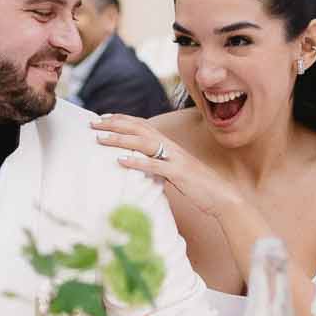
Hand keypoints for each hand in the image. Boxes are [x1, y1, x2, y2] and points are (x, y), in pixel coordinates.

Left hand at [92, 115, 236, 220]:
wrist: (222, 197)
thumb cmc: (197, 186)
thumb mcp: (175, 171)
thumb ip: (158, 164)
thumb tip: (140, 163)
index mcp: (170, 144)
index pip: (142, 125)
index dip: (122, 119)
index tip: (102, 118)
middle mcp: (171, 147)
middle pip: (139, 128)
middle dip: (114, 124)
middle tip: (92, 124)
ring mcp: (175, 159)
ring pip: (144, 143)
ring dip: (120, 139)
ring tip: (100, 139)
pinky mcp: (178, 173)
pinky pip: (154, 166)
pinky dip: (136, 162)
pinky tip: (120, 161)